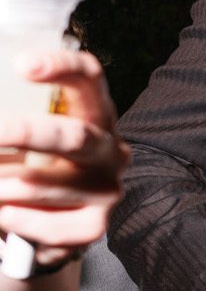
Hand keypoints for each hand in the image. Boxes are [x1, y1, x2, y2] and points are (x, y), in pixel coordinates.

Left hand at [0, 49, 129, 265]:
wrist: (50, 222)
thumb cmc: (34, 164)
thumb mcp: (28, 135)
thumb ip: (12, 119)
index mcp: (94, 113)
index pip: (89, 79)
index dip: (61, 67)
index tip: (22, 64)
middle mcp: (109, 150)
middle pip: (74, 137)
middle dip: (26, 133)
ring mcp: (107, 190)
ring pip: (49, 187)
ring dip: (5, 185)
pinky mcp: (95, 226)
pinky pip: (49, 225)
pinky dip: (17, 219)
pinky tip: (4, 212)